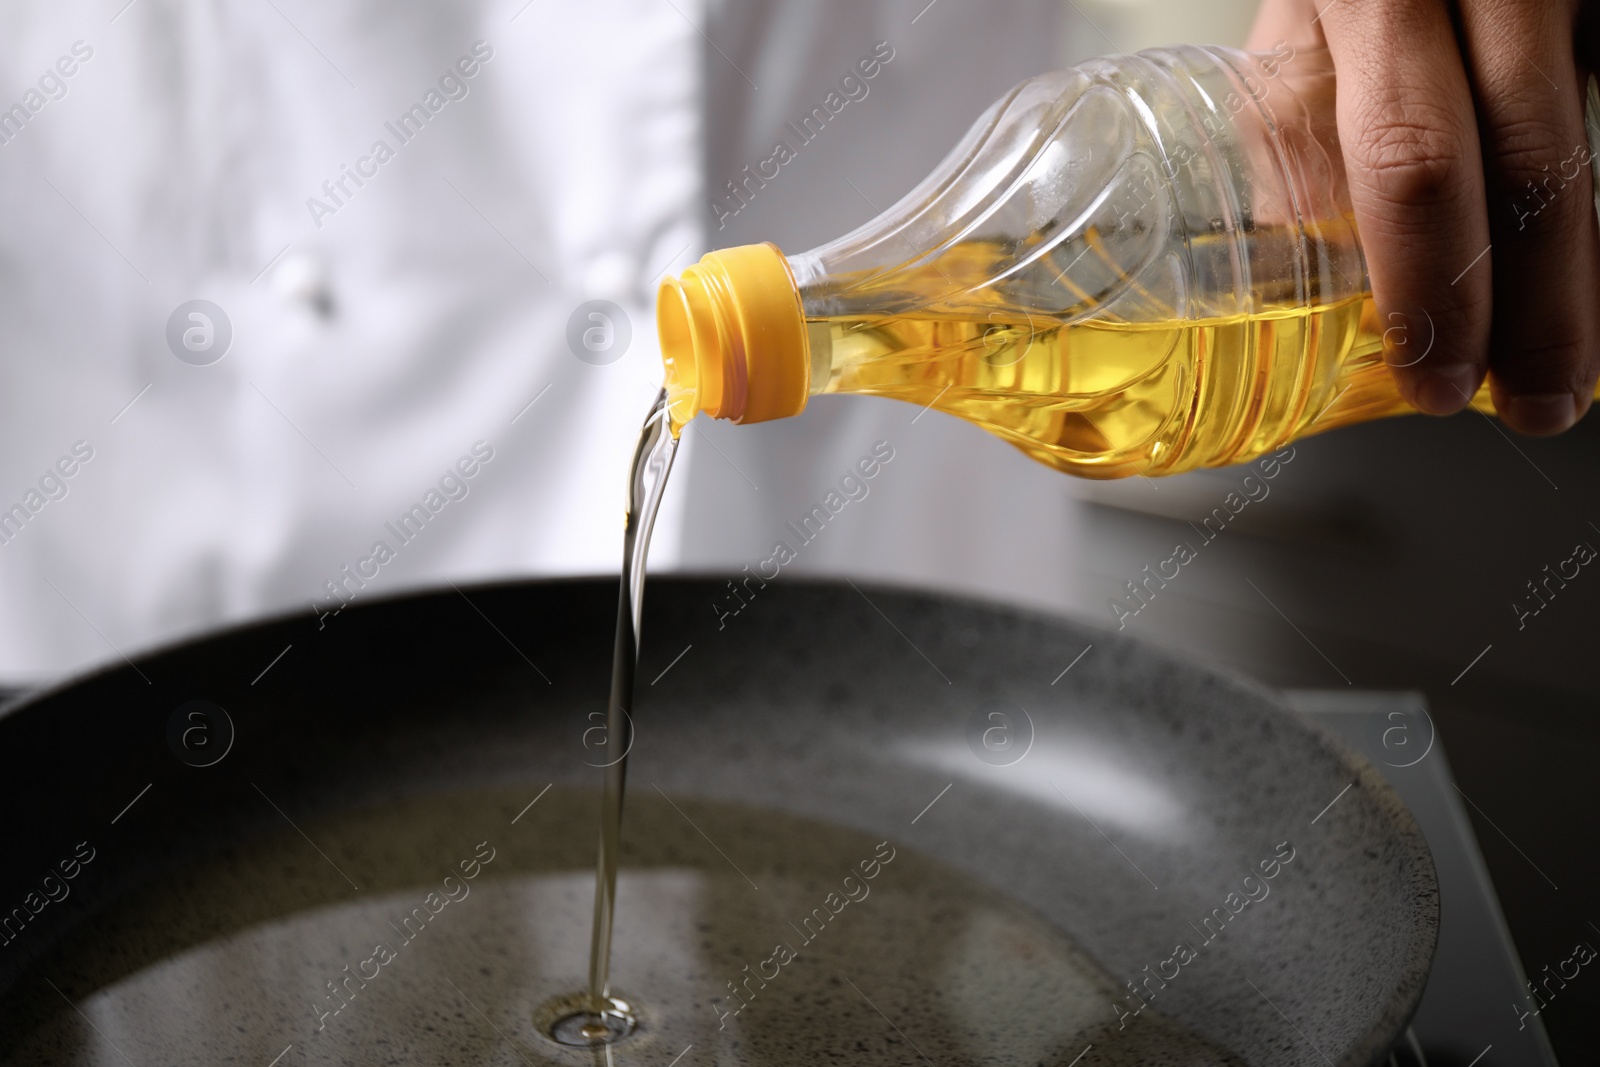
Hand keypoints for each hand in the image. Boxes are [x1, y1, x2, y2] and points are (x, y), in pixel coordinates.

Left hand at [1249, 0, 1599, 434]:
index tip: (1433, 379)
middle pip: (1536, 170)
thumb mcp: (1310, 9)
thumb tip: (1298, 263)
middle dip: (1538, 313)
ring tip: (1568, 363)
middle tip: (1532, 404)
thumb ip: (1299, 120)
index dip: (1430, 287)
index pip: (1410, 159)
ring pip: (1594, 141)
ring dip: (1585, 274)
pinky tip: (1593, 268)